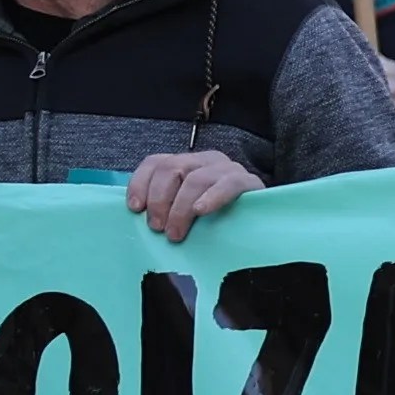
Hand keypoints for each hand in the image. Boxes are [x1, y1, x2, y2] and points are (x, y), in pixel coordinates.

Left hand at [123, 150, 265, 241]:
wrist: (259, 227)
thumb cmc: (213, 223)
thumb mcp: (182, 212)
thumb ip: (163, 208)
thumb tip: (138, 217)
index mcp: (186, 164)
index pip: (156, 162)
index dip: (140, 183)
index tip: (135, 209)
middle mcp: (205, 160)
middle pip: (172, 168)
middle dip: (159, 199)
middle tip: (157, 228)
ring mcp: (228, 168)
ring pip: (196, 178)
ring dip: (180, 208)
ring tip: (176, 234)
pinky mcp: (249, 181)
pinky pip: (228, 183)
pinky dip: (212, 197)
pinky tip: (201, 211)